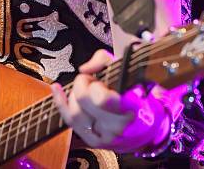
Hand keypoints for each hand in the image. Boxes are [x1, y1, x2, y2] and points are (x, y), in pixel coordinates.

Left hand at [51, 49, 169, 154]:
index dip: (92, 84)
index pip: (102, 99)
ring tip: (85, 90)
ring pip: (74, 113)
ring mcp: (106, 135)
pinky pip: (70, 123)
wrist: (146, 124)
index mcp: (129, 104)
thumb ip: (102, 60)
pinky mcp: (95, 142)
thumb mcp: (123, 67)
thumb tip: (84, 69)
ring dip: (74, 95)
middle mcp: (118, 124)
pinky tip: (57, 90)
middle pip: (83, 100)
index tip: (94, 79)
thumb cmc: (133, 91)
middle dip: (81, 84)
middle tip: (90, 81)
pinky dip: (61, 104)